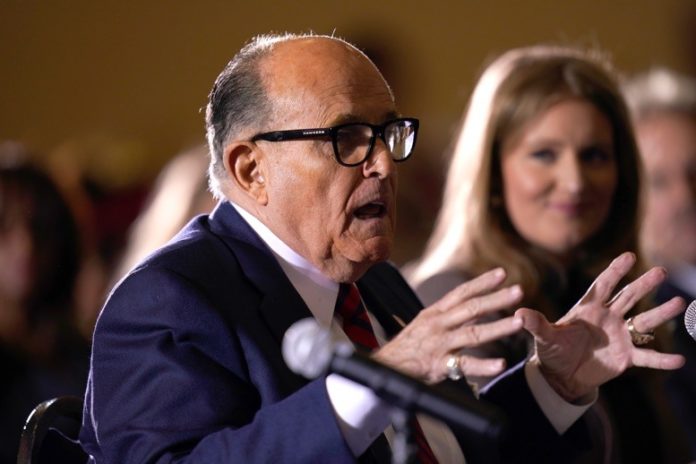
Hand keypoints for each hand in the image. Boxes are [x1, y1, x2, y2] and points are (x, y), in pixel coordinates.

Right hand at [374, 268, 523, 382]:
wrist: (385, 366)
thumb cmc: (408, 346)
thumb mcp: (425, 324)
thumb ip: (448, 316)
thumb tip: (472, 306)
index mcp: (435, 313)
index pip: (461, 293)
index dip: (481, 282)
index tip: (502, 273)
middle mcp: (438, 324)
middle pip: (470, 308)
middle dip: (496, 299)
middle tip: (519, 291)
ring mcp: (438, 344)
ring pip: (472, 333)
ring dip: (497, 327)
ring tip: (518, 322)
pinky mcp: (437, 365)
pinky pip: (464, 365)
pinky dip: (483, 366)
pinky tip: (501, 364)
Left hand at [516, 252, 685, 401]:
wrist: (560, 375)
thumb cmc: (551, 350)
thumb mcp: (542, 337)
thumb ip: (535, 324)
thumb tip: (517, 313)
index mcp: (588, 308)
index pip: (603, 285)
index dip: (615, 271)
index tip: (629, 256)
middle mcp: (608, 318)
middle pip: (628, 297)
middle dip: (643, 285)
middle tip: (661, 271)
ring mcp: (620, 336)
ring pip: (643, 321)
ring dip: (661, 313)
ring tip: (680, 303)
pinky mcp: (626, 357)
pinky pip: (647, 357)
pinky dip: (662, 360)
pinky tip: (680, 360)